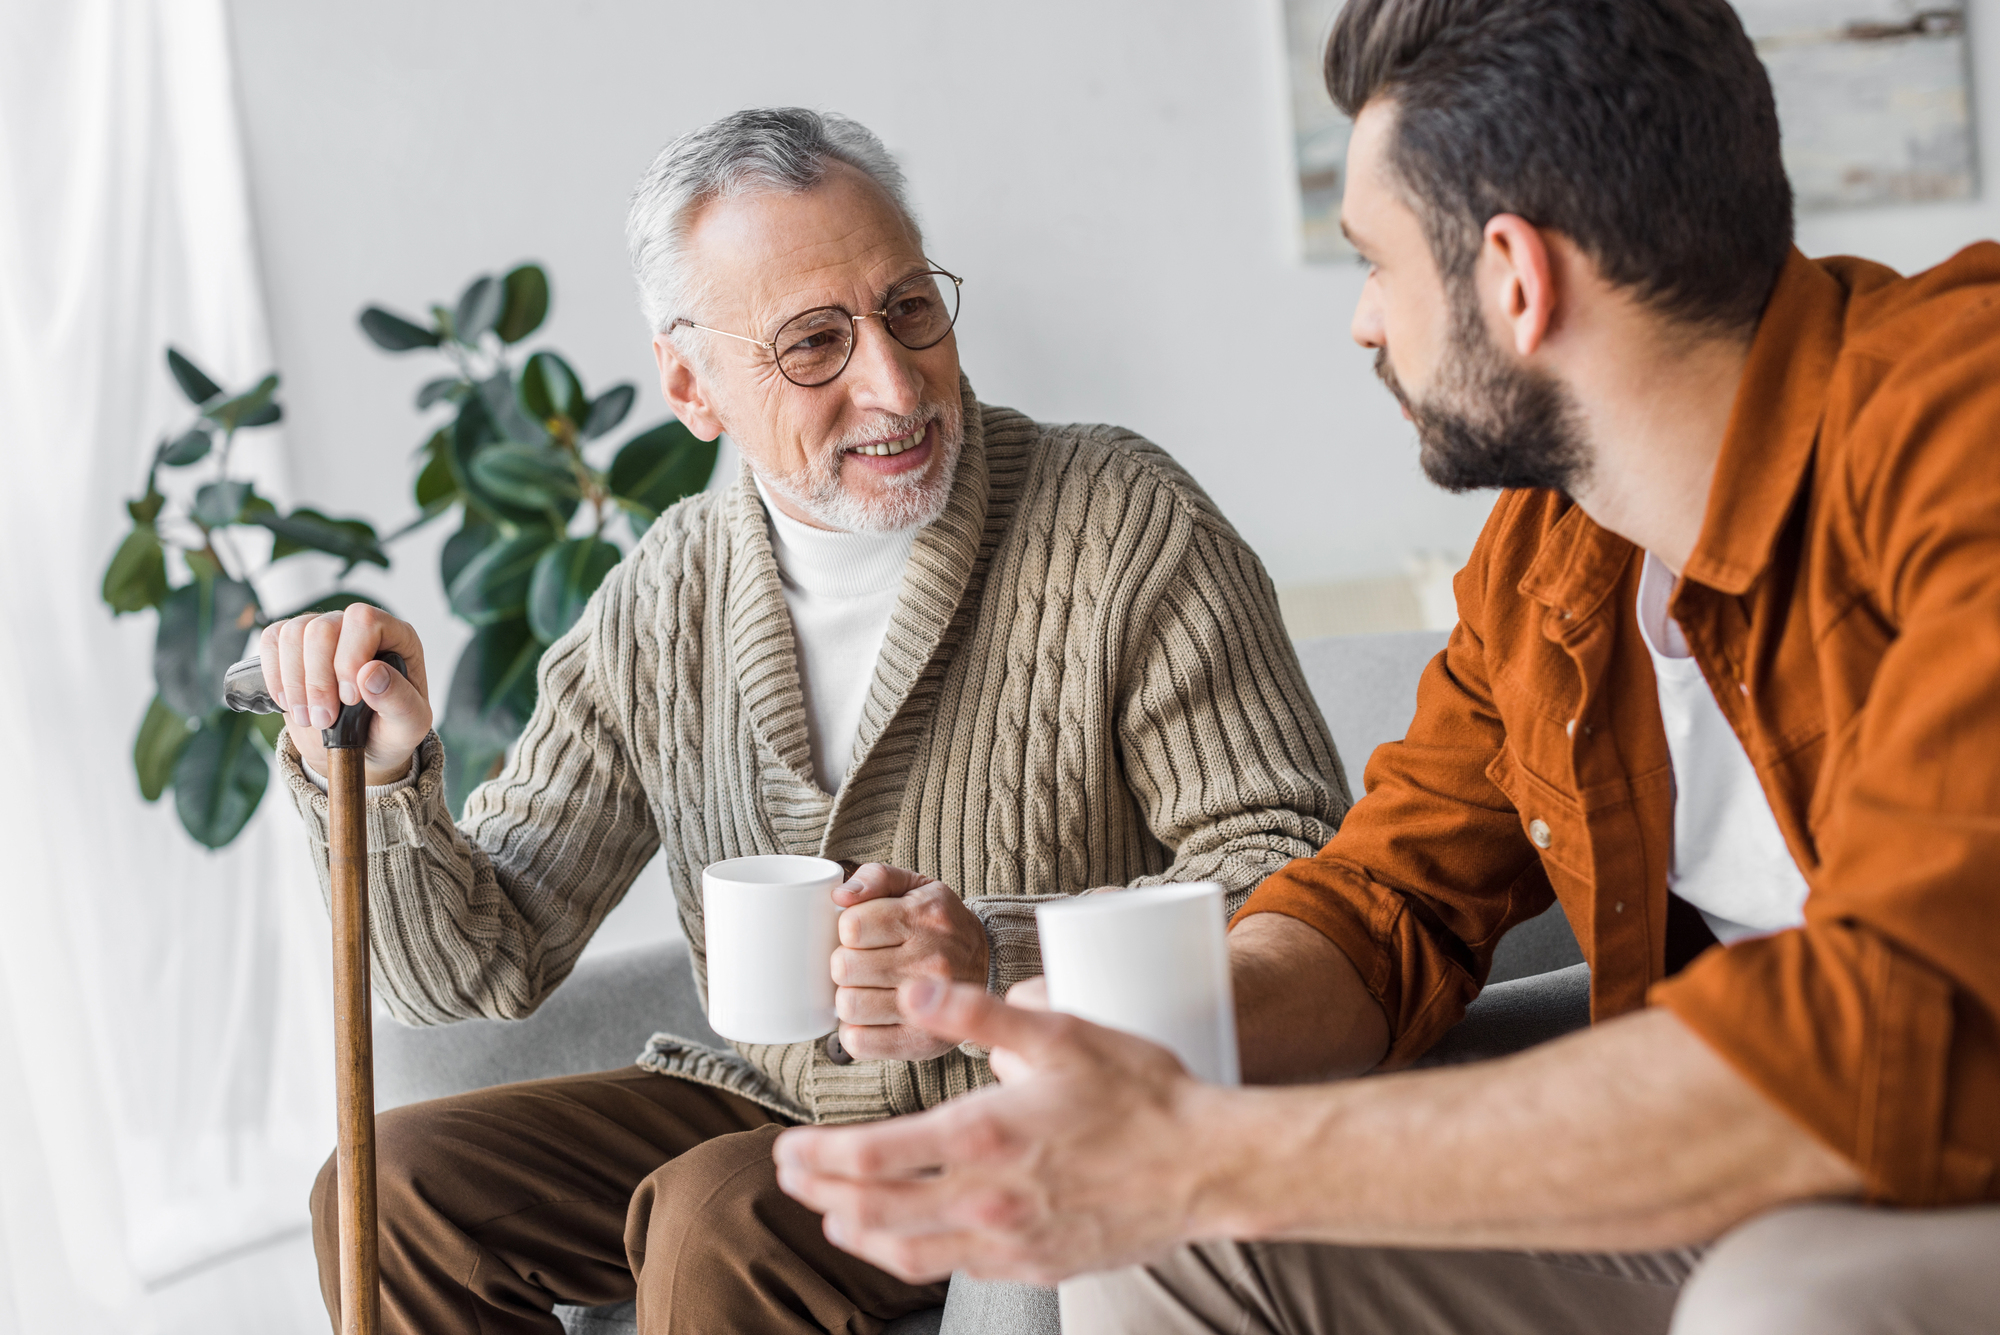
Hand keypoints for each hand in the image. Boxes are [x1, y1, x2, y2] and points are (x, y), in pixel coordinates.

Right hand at [258, 605, 431, 785]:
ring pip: (293, 634)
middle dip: (317, 681)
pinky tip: (289, 703)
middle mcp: (358, 627)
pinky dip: (275, 676)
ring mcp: (324, 630)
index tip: (350, 698)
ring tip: (309, 718)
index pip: (364, 621)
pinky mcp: (295, 643)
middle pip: (322, 628)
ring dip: (295, 683)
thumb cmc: (390, 728)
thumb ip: (400, 701)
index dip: (350, 659)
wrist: (363, 745)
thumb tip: (371, 674)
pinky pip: (271, 640)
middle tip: (324, 719)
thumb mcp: (409, 725)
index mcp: (396, 637)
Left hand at [774, 976, 1222, 1284]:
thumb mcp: (1062, 1034)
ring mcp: (1010, 1242)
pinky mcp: (1037, 1264)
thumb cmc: (1142, 1094)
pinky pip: (958, 1270)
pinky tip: (909, 1242)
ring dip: (858, 1232)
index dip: (819, 1155)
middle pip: (874, 1208)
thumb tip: (917, 987)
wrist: (1208, 1167)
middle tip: (788, 1177)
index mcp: (984, 1136)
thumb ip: (982, 1013)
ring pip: (908, 1250)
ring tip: (832, 1216)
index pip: (872, 1156)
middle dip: (821, 1193)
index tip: (789, 1147)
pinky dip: (916, 1256)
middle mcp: (987, 1199)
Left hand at [830, 864, 990, 1061]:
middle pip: (844, 967)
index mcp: (924, 916)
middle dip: (845, 963)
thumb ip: (876, 877)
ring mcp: (928, 1005)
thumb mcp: (915, 886)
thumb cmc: (939, 924)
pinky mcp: (921, 1042)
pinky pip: (859, 1041)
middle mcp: (930, 960)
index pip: (851, 926)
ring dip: (848, 997)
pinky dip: (855, 1030)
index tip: (862, 933)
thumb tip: (840, 895)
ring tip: (866, 989)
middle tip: (862, 963)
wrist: (988, 966)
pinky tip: (871, 1016)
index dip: (847, 929)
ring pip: (848, 1005)